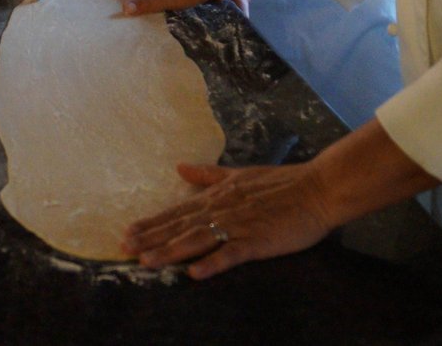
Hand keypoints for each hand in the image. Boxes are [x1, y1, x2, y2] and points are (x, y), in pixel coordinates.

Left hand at [122, 162, 334, 278]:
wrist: (317, 188)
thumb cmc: (280, 183)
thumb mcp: (238, 174)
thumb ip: (208, 175)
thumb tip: (180, 167)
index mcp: (216, 196)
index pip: (177, 211)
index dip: (151, 223)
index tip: (127, 232)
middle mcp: (221, 209)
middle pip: (179, 226)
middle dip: (151, 238)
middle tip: (124, 248)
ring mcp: (238, 225)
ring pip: (197, 239)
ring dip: (170, 250)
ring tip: (147, 261)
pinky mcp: (257, 240)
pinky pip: (231, 253)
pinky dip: (212, 263)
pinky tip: (194, 273)